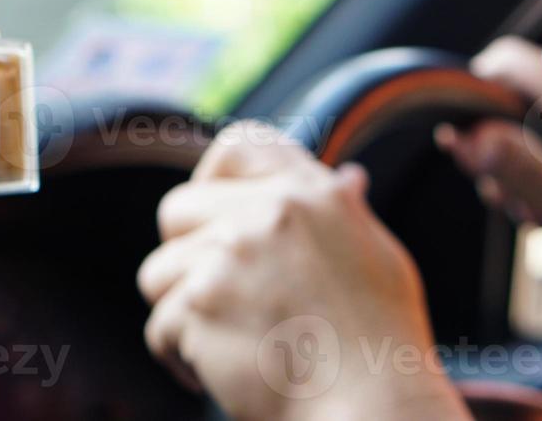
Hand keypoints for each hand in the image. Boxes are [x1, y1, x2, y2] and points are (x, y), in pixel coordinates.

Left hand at [138, 121, 469, 420]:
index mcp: (310, 193)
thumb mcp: (377, 255)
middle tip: (214, 294)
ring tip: (223, 341)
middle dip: (184, 254)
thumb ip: (345, 212)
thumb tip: (347, 176)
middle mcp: (266, 213)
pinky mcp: (199, 308)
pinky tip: (218, 375)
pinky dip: (181, 357)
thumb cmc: (383, 342)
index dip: (213, 176)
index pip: (239, 145)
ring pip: (158, 272)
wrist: (373, 407)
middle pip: (176, 210)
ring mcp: (227, 257)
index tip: (214, 216)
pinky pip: (160, 328)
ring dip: (180, 310)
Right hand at [436, 36, 541, 299]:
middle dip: (494, 149)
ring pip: (530, 132)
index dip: (472, 91)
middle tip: (504, 200)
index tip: (460, 141)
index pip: (506, 59)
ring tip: (533, 218)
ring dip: (517, 172)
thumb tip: (463, 137)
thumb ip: (517, 166)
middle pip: (512, 102)